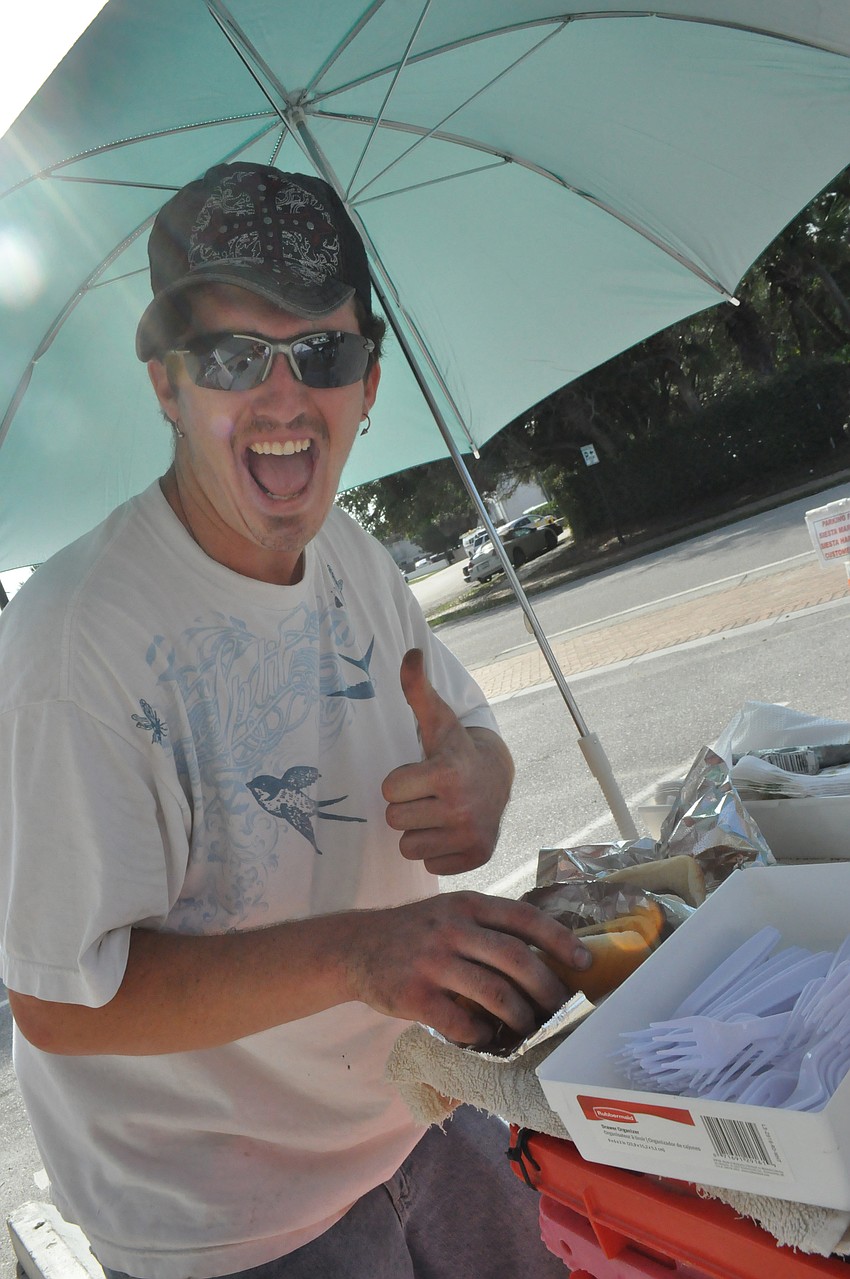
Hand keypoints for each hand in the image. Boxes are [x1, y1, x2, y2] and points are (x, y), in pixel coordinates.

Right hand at [345, 890, 591, 1046]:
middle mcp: (451, 929)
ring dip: (520, 1017)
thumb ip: (488, 926)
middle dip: (547, 988)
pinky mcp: (414, 995)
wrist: (355, 947)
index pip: (523, 917)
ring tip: (528, 1027)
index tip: (584, 962)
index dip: (559, 940)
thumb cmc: (416, 933)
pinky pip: (461, 1021)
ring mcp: (431, 962)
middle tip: (560, 1008)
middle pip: (515, 959)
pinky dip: (482, 1033)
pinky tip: (485, 1035)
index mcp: (467, 905)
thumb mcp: (451, 912)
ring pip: (494, 994)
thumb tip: (546, 955)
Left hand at [382, 649, 513, 874]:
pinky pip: (428, 866)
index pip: (389, 791)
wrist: (497, 778)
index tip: (419, 774)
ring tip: (437, 812)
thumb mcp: (437, 719)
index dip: (398, 782)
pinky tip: (449, 830)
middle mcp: (461, 807)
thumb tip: (410, 652)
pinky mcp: (475, 858)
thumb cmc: (456, 748)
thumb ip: (417, 688)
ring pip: (408, 847)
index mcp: (447, 773)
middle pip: (395, 821)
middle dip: (407, 807)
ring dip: (418, 831)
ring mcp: (470, 836)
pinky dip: (436, 851)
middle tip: (428, 794)